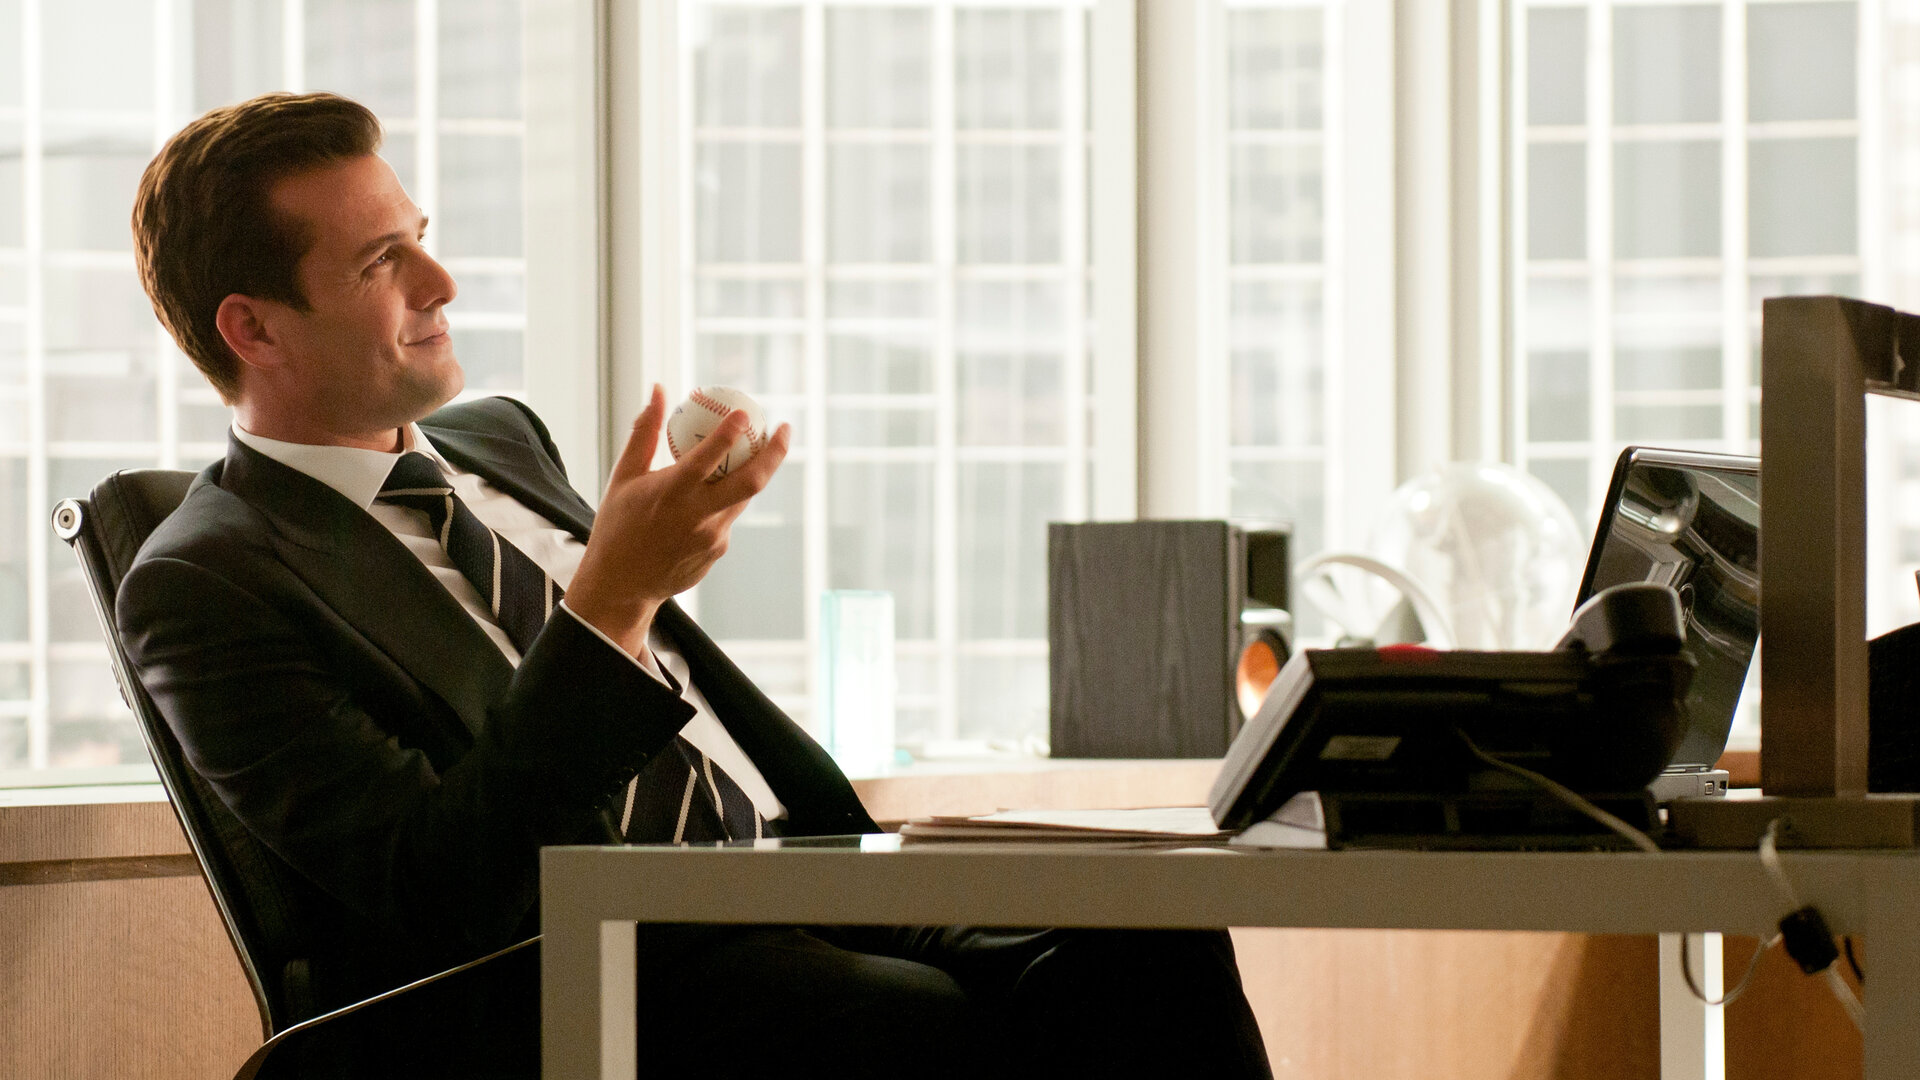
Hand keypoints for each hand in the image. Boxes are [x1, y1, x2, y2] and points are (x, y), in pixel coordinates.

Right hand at [564, 384, 789, 654]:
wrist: (621, 586)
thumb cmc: (618, 525)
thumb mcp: (624, 476)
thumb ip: (645, 432)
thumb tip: (660, 389)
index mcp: (671, 492)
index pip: (709, 456)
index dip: (731, 431)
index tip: (746, 411)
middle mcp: (697, 516)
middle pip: (752, 481)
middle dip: (775, 452)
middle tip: (784, 428)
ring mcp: (712, 537)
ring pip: (741, 498)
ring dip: (748, 474)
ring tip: (752, 451)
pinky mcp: (718, 552)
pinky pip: (726, 519)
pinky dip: (721, 503)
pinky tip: (703, 503)